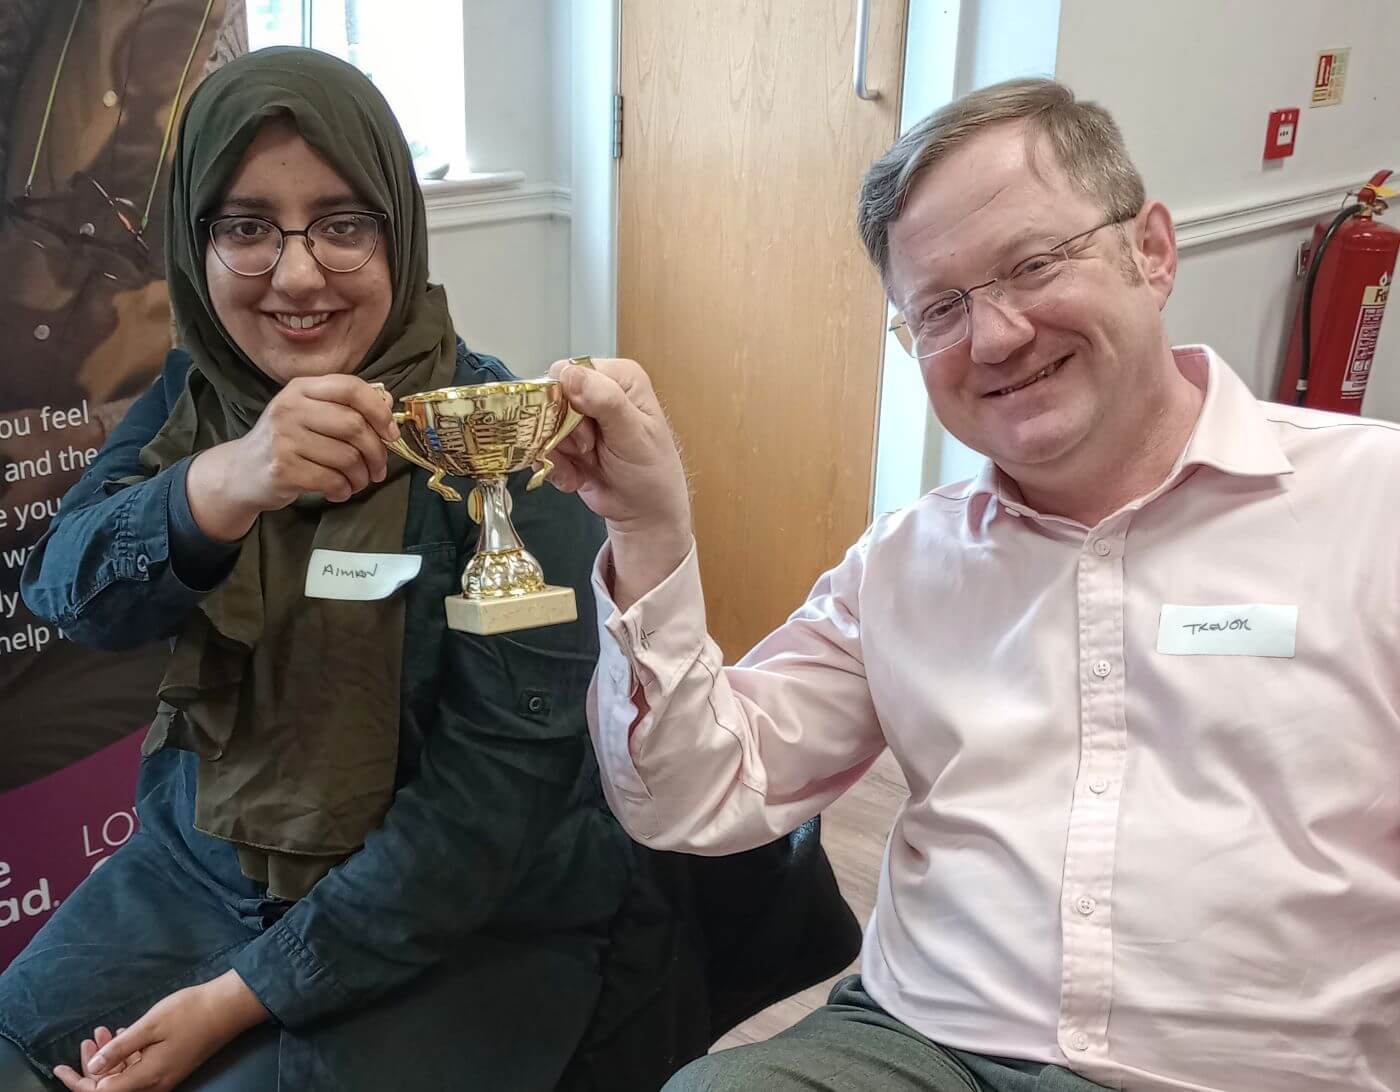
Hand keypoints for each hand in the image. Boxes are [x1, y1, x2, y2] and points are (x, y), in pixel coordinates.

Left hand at [52, 971, 269, 1090]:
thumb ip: (120, 1049)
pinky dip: (126, 1055)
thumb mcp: (150, 1025)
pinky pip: (140, 1070)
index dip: (78, 1083)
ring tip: (102, 1032)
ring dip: (110, 1058)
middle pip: (113, 1089)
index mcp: (148, 1077)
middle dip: (92, 1069)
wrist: (229, 1007)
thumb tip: (92, 1070)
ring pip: (126, 1077)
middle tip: (86, 1042)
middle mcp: (155, 1084)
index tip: (60, 1068)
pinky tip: (123, 1035)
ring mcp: (165, 1077)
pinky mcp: (172, 1067)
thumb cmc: (189, 1012)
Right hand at [186, 374, 398, 540]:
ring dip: (361, 477)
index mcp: (302, 388)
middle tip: (378, 469)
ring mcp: (283, 437)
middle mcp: (290, 407)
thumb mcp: (312, 415)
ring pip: (347, 457)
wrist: (241, 471)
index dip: (379, 411)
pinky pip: (331, 480)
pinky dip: (344, 490)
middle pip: (354, 426)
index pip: (351, 387)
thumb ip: (347, 406)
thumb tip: (388, 401)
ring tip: (358, 482)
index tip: (391, 434)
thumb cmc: (287, 441)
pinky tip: (339, 492)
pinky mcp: (282, 468)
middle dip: (376, 452)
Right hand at [543, 358, 692, 608]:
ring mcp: (577, 417)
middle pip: (549, 399)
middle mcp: (595, 390)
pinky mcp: (564, 442)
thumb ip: (605, 400)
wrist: (644, 512)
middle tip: (588, 451)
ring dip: (560, 454)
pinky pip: (540, 449)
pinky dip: (555, 468)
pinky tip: (577, 478)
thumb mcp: (633, 434)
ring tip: (587, 465)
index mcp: (618, 377)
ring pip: (540, 426)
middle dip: (562, 432)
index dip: (568, 402)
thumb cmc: (651, 471)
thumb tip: (568, 374)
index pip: (569, 372)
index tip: (587, 433)